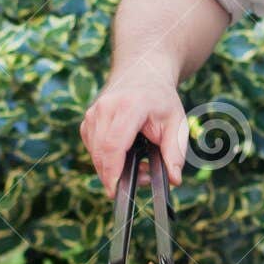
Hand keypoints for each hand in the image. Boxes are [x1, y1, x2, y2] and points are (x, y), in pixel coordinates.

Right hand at [79, 69, 188, 192]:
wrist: (142, 72)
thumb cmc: (160, 100)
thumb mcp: (176, 123)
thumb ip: (175, 152)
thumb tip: (174, 179)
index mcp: (129, 106)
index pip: (114, 144)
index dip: (112, 171)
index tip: (116, 190)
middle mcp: (106, 108)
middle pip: (101, 153)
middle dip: (116, 175)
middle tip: (141, 179)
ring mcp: (93, 114)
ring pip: (94, 154)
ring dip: (112, 169)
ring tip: (138, 164)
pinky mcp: (87, 122)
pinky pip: (92, 150)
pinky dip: (106, 160)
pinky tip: (124, 155)